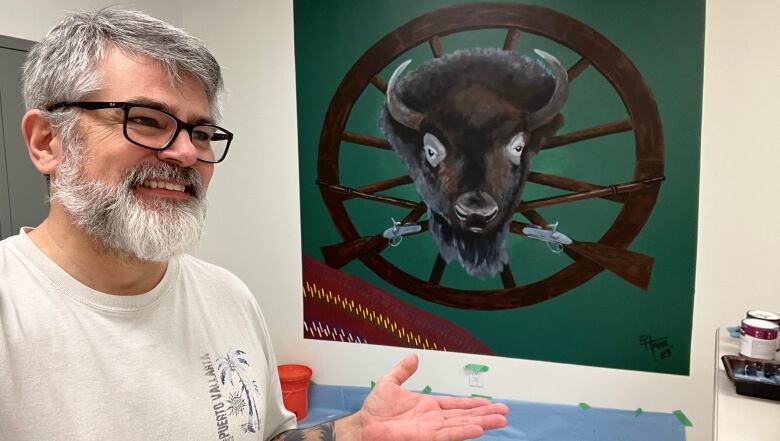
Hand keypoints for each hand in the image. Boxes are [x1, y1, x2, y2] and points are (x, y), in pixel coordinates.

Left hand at [338, 354, 507, 440]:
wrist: (363, 426)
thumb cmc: (374, 410)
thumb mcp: (389, 383)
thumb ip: (403, 370)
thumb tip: (413, 357)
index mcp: (428, 406)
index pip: (456, 405)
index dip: (473, 404)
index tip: (490, 403)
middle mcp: (434, 419)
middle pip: (465, 416)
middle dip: (485, 414)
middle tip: (505, 413)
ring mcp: (432, 430)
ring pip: (462, 425)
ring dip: (482, 422)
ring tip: (500, 420)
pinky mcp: (427, 438)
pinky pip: (449, 434)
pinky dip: (464, 431)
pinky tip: (479, 429)